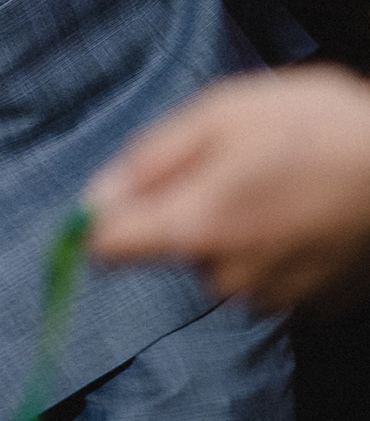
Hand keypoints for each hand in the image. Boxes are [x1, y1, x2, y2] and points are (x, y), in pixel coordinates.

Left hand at [87, 66, 369, 312]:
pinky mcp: (313, 306)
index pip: (105, 248)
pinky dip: (282, 245)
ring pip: (225, 260)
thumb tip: (97, 194)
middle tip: (243, 162)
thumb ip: (153, 158)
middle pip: (173, 249)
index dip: (104, 218)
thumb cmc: (324, 129)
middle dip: (192, 207)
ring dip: (242, 226)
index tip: (124, 193)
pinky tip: (313, 209)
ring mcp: (274, 298)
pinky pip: (272, 273)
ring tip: (289, 180)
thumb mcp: (225, 114)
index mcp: (194, 228)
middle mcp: (226, 277)